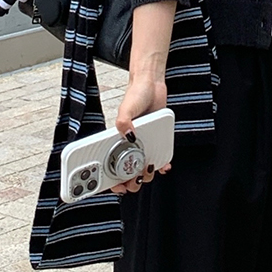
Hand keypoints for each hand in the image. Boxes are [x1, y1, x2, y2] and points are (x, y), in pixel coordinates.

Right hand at [112, 69, 166, 193]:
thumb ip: (123, 122)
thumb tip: (128, 137)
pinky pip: (158, 159)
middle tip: (133, 179)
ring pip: (141, 170)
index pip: (109, 165)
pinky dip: (160, 166)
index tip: (115, 185)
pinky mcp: (156, 142)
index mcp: (116, 140)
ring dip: (145, 175)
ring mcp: (143, 145)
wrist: (152, 85)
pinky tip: (162, 166)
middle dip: (130, 181)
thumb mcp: (125, 108)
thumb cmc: (135, 95)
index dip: (110, 179)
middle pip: (126, 173)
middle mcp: (128, 145)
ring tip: (148, 168)